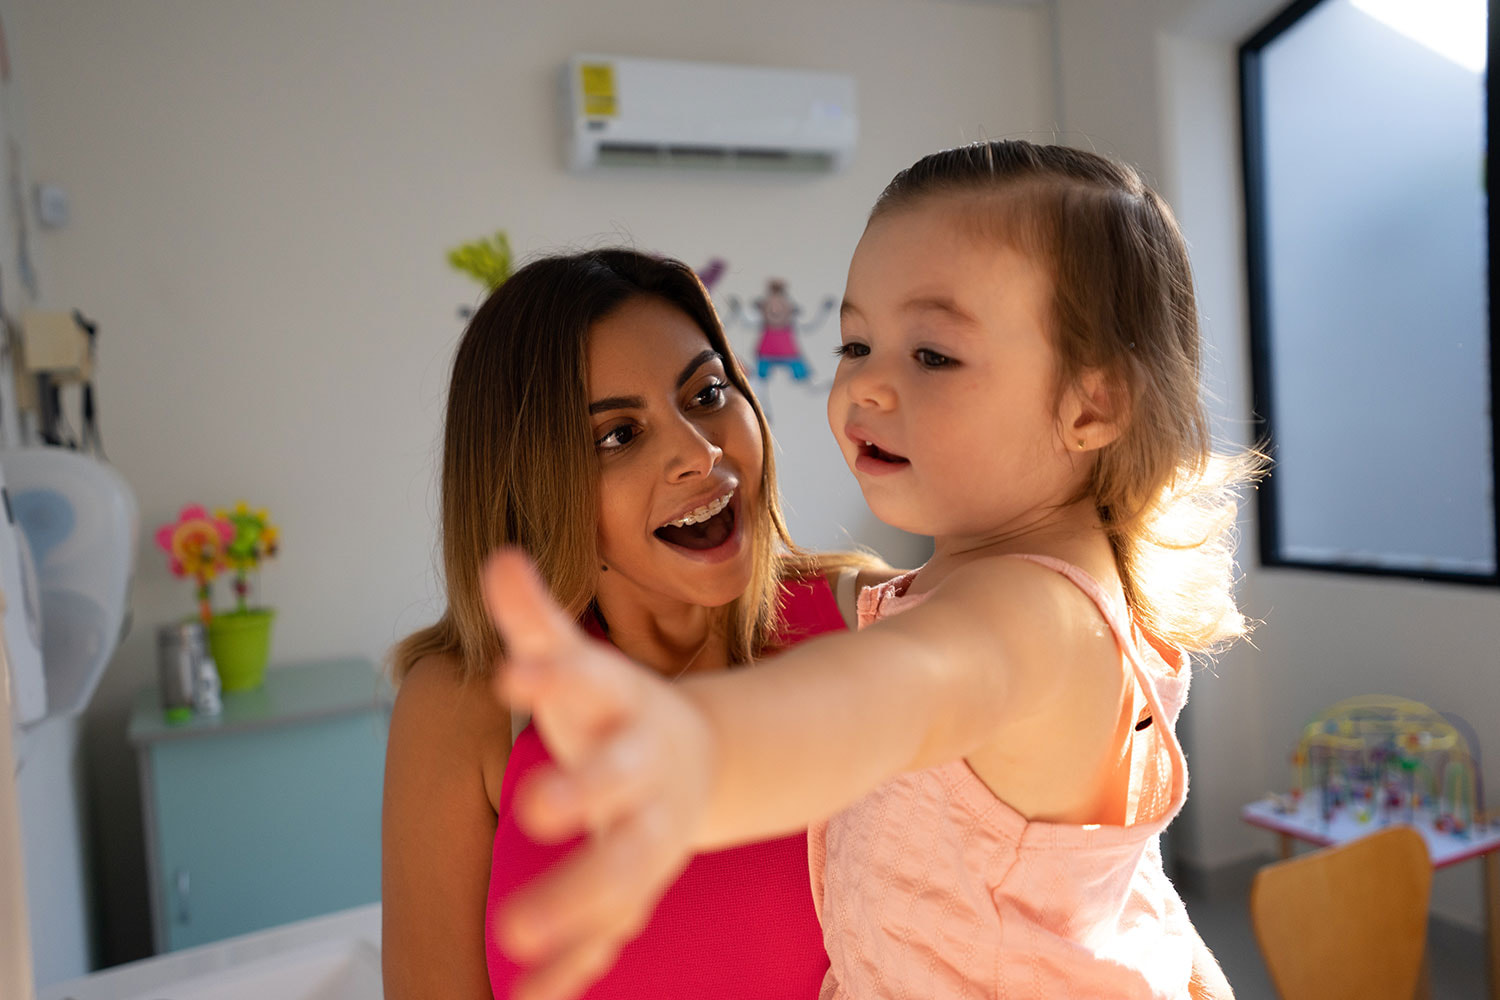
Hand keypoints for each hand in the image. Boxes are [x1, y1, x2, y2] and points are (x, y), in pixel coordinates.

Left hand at [482, 550, 716, 999]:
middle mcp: (642, 775)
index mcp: (625, 708)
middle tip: (536, 807)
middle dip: (584, 792)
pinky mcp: (632, 891)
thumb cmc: (613, 709)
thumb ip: (537, 620)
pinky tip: (527, 998)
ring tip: (515, 932)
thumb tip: (497, 558)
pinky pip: (607, 934)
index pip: (592, 683)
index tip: (512, 671)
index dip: (555, 675)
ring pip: (621, 872)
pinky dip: (572, 968)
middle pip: (619, 784)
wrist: (693, 766)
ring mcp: (644, 837)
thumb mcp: (579, 662)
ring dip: (576, 901)